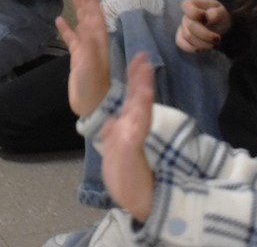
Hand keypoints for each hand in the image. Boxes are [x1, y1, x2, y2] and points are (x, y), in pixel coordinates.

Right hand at [56, 0, 110, 116]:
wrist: (92, 105)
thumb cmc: (93, 86)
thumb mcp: (90, 65)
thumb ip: (87, 46)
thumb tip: (83, 25)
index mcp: (99, 41)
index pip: (95, 14)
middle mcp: (94, 42)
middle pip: (90, 16)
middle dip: (86, 0)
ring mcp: (86, 50)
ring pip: (82, 25)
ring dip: (79, 11)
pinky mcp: (78, 59)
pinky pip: (72, 39)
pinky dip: (67, 29)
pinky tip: (60, 21)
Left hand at [101, 53, 154, 221]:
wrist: (135, 199)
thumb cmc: (126, 176)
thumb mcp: (113, 151)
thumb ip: (114, 134)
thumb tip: (111, 121)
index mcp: (129, 126)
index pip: (132, 97)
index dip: (135, 77)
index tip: (138, 58)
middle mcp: (133, 128)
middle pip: (138, 98)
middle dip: (140, 78)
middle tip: (144, 57)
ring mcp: (133, 138)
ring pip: (139, 110)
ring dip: (142, 91)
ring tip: (145, 73)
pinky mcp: (130, 150)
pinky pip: (135, 130)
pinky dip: (139, 115)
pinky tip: (142, 103)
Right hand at [175, 0, 230, 52]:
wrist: (220, 26)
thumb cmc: (219, 16)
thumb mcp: (221, 12)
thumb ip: (215, 13)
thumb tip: (207, 17)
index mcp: (192, 4)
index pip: (190, 10)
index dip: (199, 16)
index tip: (209, 20)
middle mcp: (185, 15)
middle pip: (190, 26)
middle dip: (205, 35)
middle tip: (217, 39)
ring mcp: (182, 26)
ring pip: (188, 36)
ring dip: (202, 43)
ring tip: (214, 44)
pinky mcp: (181, 37)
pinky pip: (180, 43)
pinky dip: (190, 48)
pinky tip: (200, 50)